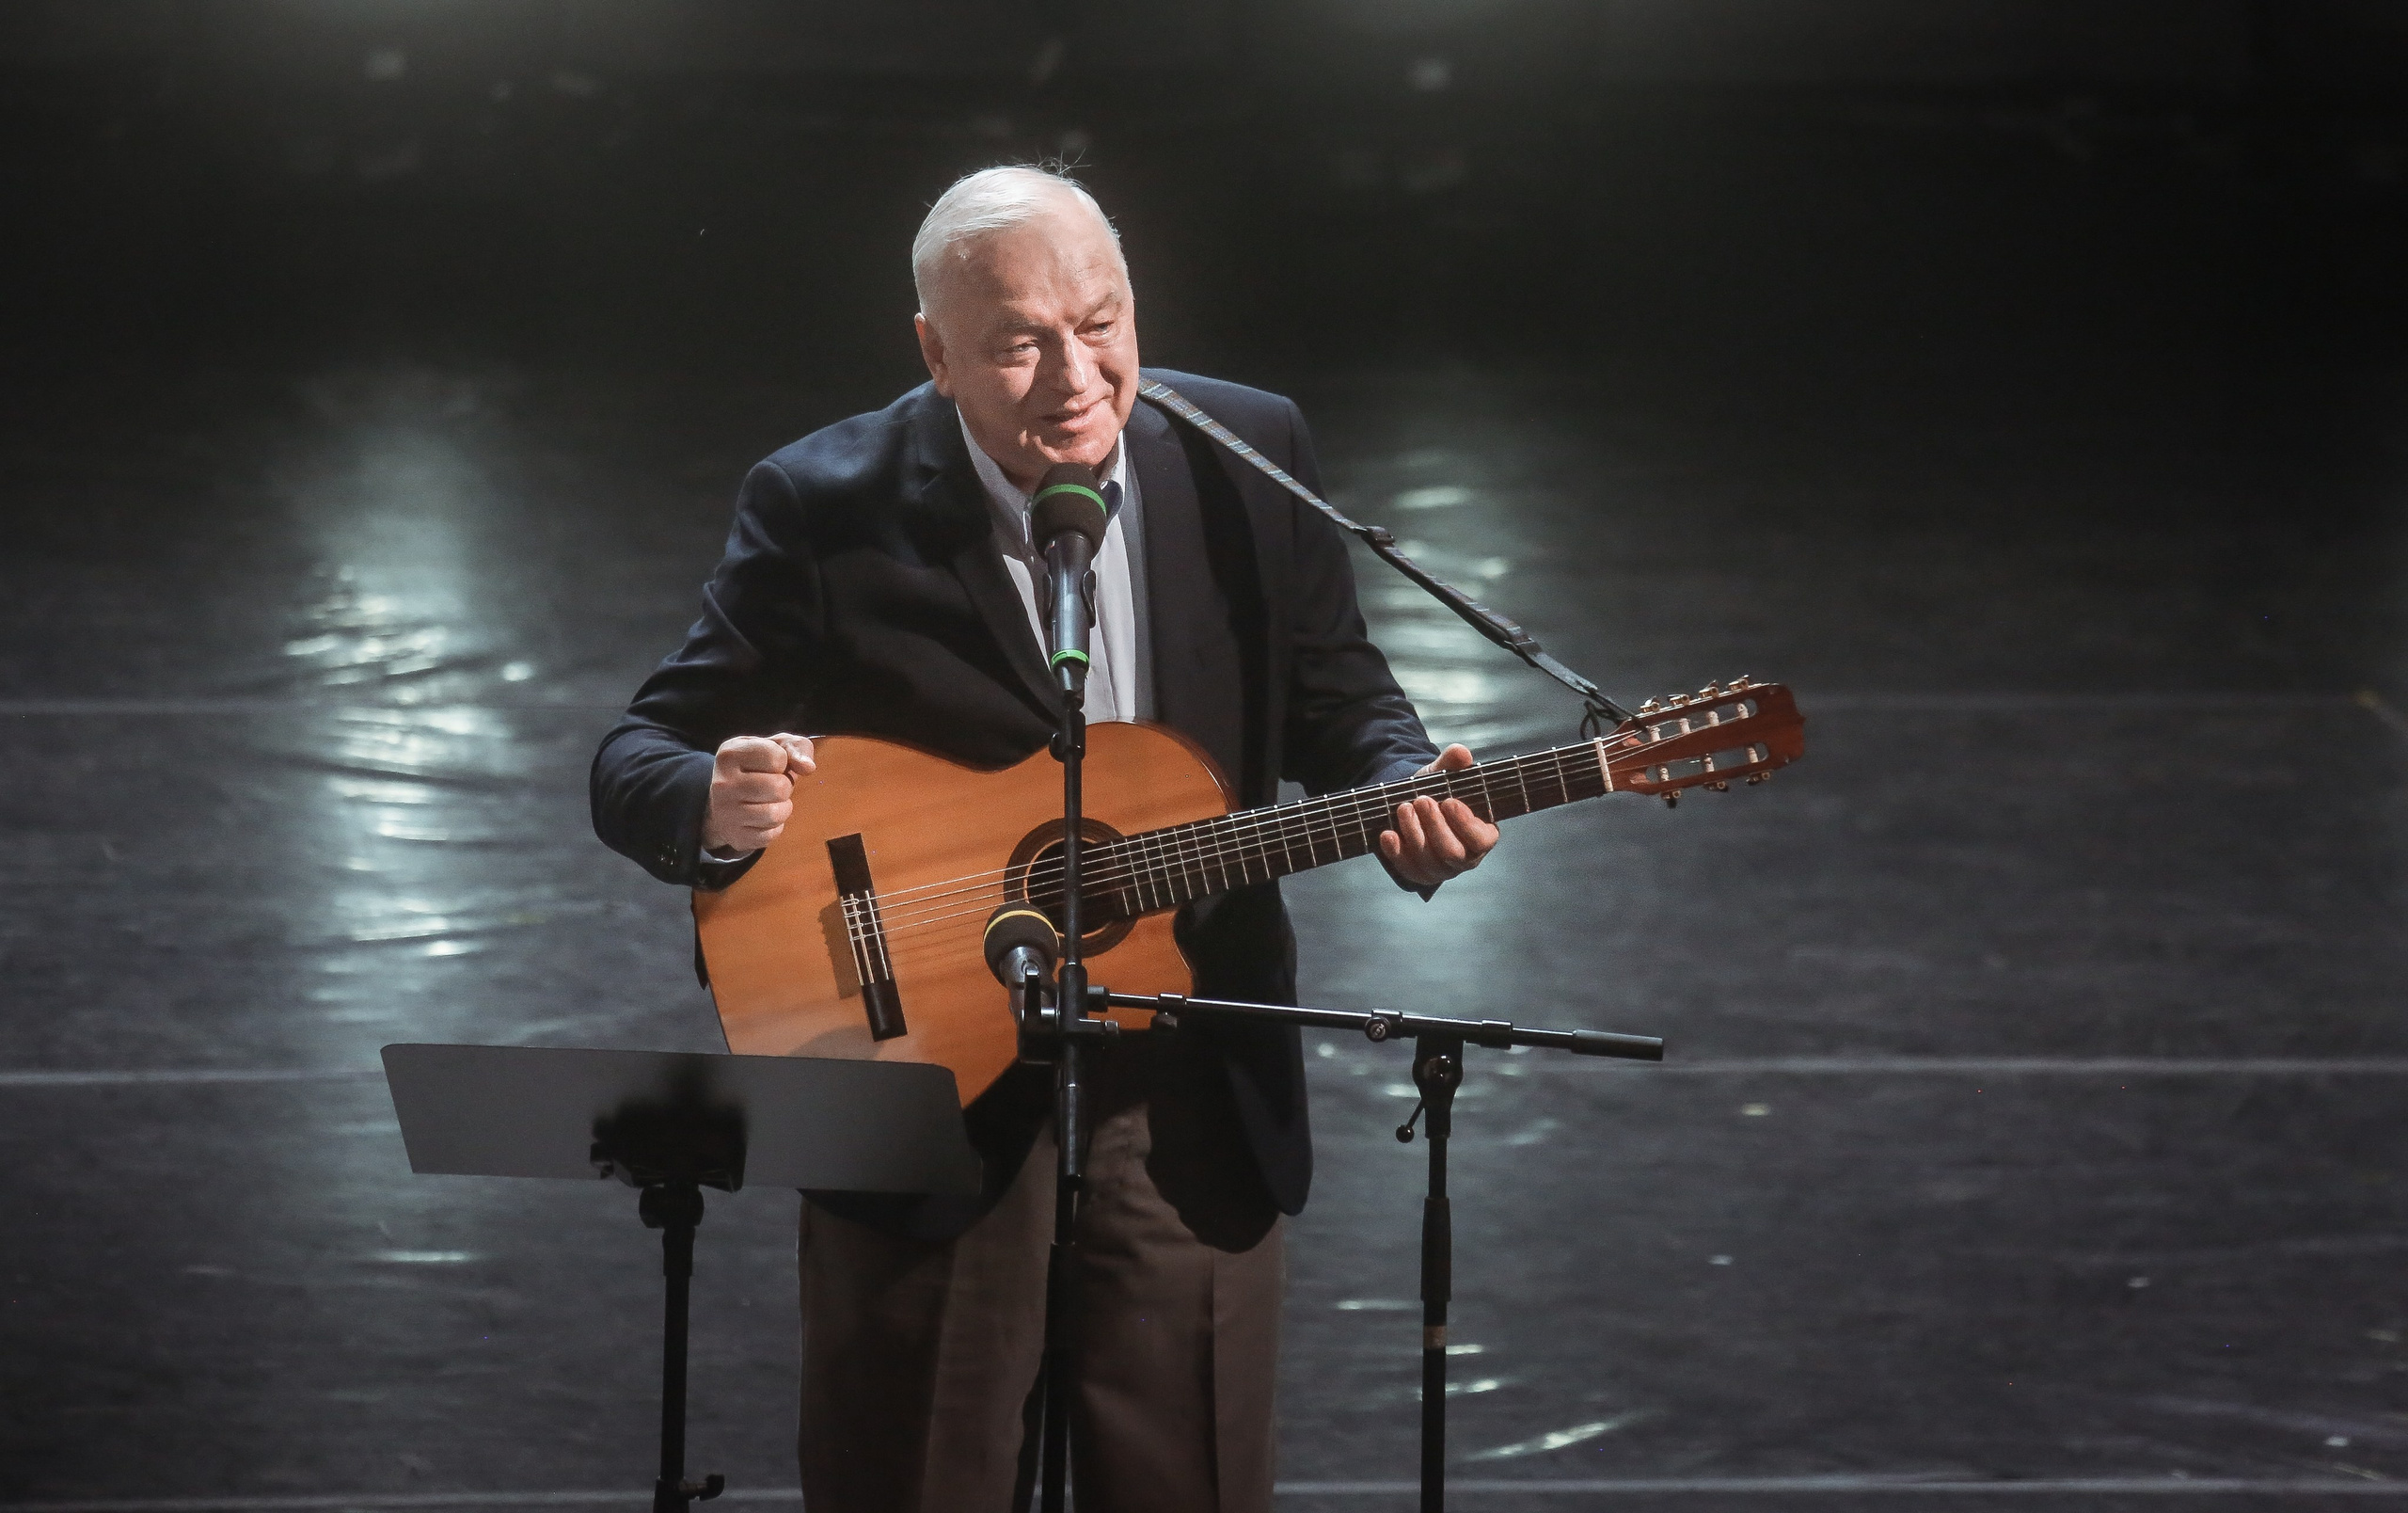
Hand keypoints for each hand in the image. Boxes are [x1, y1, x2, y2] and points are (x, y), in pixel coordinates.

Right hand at [703, 733, 816, 856]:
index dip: (783, 761)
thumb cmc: (758, 767)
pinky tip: (763, 819)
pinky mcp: (734, 835)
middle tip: (774, 786)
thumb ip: (796, 747)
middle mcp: (722, 782)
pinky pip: (770, 835)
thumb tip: (807, 767)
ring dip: (782, 808)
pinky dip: (775, 828)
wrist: (726, 800)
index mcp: (730, 754)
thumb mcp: (775, 746)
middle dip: (785, 787)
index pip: (776, 757)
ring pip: (774, 814)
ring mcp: (725, 812)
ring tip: (771, 801)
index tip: (772, 765)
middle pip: (778, 787)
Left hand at [1377, 744, 1499, 887]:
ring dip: (1414, 833)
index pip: (1481, 840)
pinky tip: (1387, 834)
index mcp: (1482, 836)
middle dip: (1435, 826)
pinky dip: (1396, 852)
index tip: (1450, 801)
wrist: (1414, 805)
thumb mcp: (1444, 775)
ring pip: (1429, 861)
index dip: (1465, 823)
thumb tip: (1461, 753)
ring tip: (1404, 808)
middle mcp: (1465, 858)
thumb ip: (1453, 764)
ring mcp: (1441, 869)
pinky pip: (1407, 869)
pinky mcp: (1418, 873)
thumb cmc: (1438, 792)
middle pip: (1452, 853)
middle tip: (1422, 800)